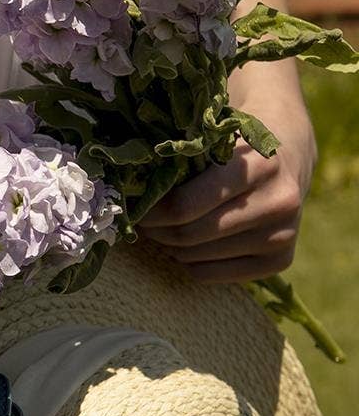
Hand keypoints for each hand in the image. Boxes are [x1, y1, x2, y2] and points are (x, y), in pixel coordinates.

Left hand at [138, 117, 315, 282]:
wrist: (288, 157)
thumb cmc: (236, 145)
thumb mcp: (213, 140)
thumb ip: (180, 161)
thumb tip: (127, 192)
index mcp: (259, 166)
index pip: (185, 205)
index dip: (150, 211)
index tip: (134, 207)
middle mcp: (277, 203)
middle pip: (189, 235)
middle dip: (156, 230)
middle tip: (142, 222)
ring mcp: (282, 236)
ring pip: (196, 258)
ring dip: (170, 247)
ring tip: (164, 229)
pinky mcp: (280, 261)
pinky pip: (211, 275)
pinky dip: (189, 263)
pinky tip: (187, 245)